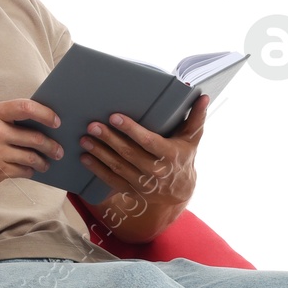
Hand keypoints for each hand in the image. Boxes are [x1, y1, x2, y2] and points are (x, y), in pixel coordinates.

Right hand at [0, 98, 63, 189]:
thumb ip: (8, 118)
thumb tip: (39, 123)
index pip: (26, 108)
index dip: (46, 114)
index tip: (56, 121)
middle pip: (35, 138)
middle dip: (52, 145)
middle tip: (58, 149)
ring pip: (32, 157)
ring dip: (44, 161)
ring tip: (47, 162)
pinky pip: (23, 171)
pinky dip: (30, 170)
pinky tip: (31, 169)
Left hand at [77, 93, 207, 206]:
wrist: (179, 190)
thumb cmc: (183, 156)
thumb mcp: (192, 138)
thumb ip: (196, 117)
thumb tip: (203, 96)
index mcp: (170, 155)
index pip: (148, 142)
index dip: (131, 130)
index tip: (114, 117)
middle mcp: (156, 172)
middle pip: (129, 154)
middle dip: (109, 139)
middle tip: (92, 126)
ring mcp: (143, 184)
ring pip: (118, 167)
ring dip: (100, 153)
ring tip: (85, 139)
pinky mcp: (132, 191)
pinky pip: (112, 181)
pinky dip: (97, 170)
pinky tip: (85, 158)